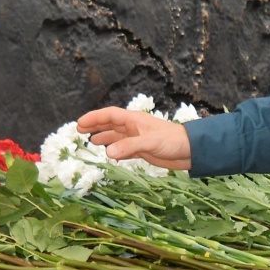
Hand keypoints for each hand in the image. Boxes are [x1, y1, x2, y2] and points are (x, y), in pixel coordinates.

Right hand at [77, 108, 191, 169]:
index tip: (80, 123)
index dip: (94, 118)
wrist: (191, 151)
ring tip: (91, 141)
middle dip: (95, 126)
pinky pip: (125, 149)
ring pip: (116, 137)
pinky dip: (116, 151)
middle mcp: (134, 128)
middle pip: (110, 124)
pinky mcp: (143, 150)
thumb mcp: (149, 142)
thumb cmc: (173, 141)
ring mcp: (138, 139)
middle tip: (79, 130)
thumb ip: (128, 146)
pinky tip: (109, 154)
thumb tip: (107, 152)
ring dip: (104, 138)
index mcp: (134, 120)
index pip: (110, 115)